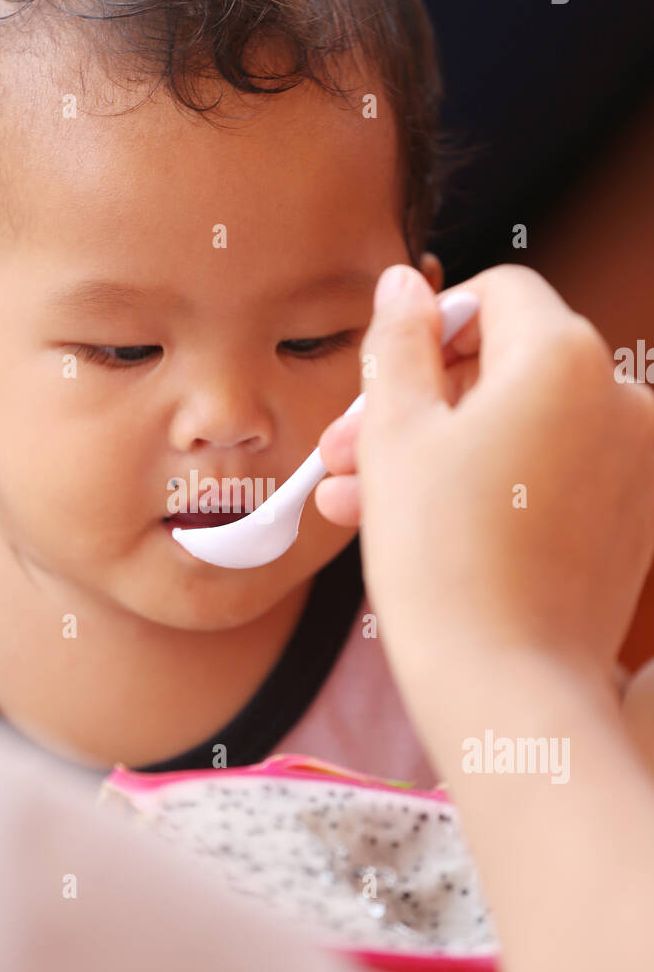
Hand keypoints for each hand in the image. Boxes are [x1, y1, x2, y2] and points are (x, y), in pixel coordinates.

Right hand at [316, 263, 653, 686]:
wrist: (505, 688)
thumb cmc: (442, 559)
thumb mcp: (395, 435)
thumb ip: (399, 345)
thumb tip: (403, 283)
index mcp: (564, 356)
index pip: (497, 295)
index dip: (429, 329)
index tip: (381, 378)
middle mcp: (620, 398)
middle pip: (506, 367)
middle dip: (419, 405)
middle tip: (347, 452)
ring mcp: (635, 464)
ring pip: (521, 429)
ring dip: (440, 453)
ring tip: (359, 503)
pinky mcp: (633, 521)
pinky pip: (551, 477)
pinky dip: (492, 488)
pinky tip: (418, 527)